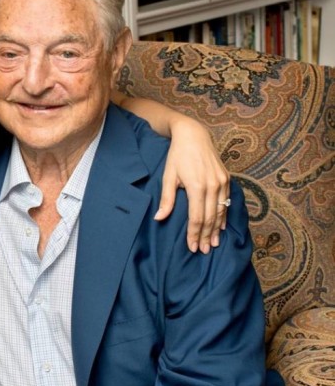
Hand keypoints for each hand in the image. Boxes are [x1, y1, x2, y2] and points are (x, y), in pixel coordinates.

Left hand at [155, 115, 229, 253]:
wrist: (193, 135)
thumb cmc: (177, 155)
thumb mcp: (168, 176)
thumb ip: (167, 199)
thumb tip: (159, 218)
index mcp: (197, 186)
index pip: (197, 217)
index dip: (194, 234)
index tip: (192, 247)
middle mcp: (212, 185)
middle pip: (210, 217)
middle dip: (206, 236)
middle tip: (204, 251)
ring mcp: (222, 181)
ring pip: (220, 211)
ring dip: (216, 229)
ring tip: (213, 244)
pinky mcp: (227, 178)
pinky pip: (226, 201)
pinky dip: (224, 216)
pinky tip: (221, 227)